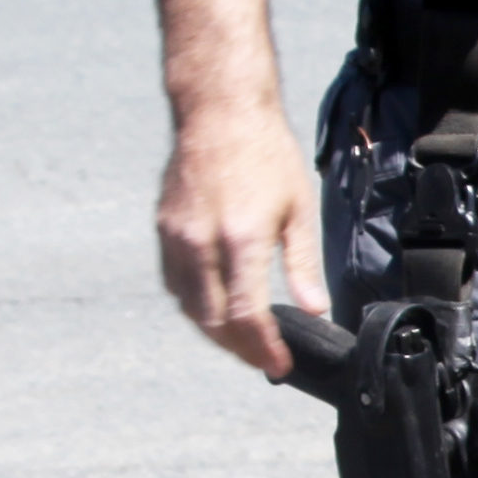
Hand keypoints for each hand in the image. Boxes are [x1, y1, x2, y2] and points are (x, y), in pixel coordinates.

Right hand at [157, 108, 327, 374]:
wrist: (219, 111)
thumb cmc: (265, 154)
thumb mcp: (298, 208)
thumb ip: (302, 264)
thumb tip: (313, 308)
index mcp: (241, 240)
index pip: (246, 315)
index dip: (263, 349)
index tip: (279, 366)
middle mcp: (202, 243)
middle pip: (213, 322)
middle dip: (240, 349)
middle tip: (264, 359)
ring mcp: (177, 237)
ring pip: (189, 307)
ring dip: (215, 332)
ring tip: (244, 341)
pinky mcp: (164, 229)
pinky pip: (174, 283)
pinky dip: (194, 306)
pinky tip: (216, 308)